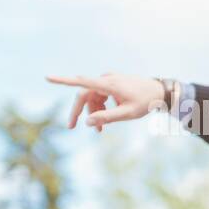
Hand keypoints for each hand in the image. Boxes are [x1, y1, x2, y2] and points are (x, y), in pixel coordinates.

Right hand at [45, 72, 165, 131]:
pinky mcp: (112, 83)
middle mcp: (106, 79)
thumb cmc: (146, 102)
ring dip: (93, 112)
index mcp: (108, 84)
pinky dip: (100, 107)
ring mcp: (109, 80)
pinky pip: (100, 95)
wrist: (160, 92)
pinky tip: (104, 119)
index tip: (48, 78)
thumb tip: (88, 121)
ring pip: (92, 97)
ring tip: (100, 130)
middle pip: (84, 94)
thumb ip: (107, 117)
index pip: (82, 82)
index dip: (63, 81)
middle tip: (71, 126)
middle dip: (79, 111)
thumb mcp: (128, 113)